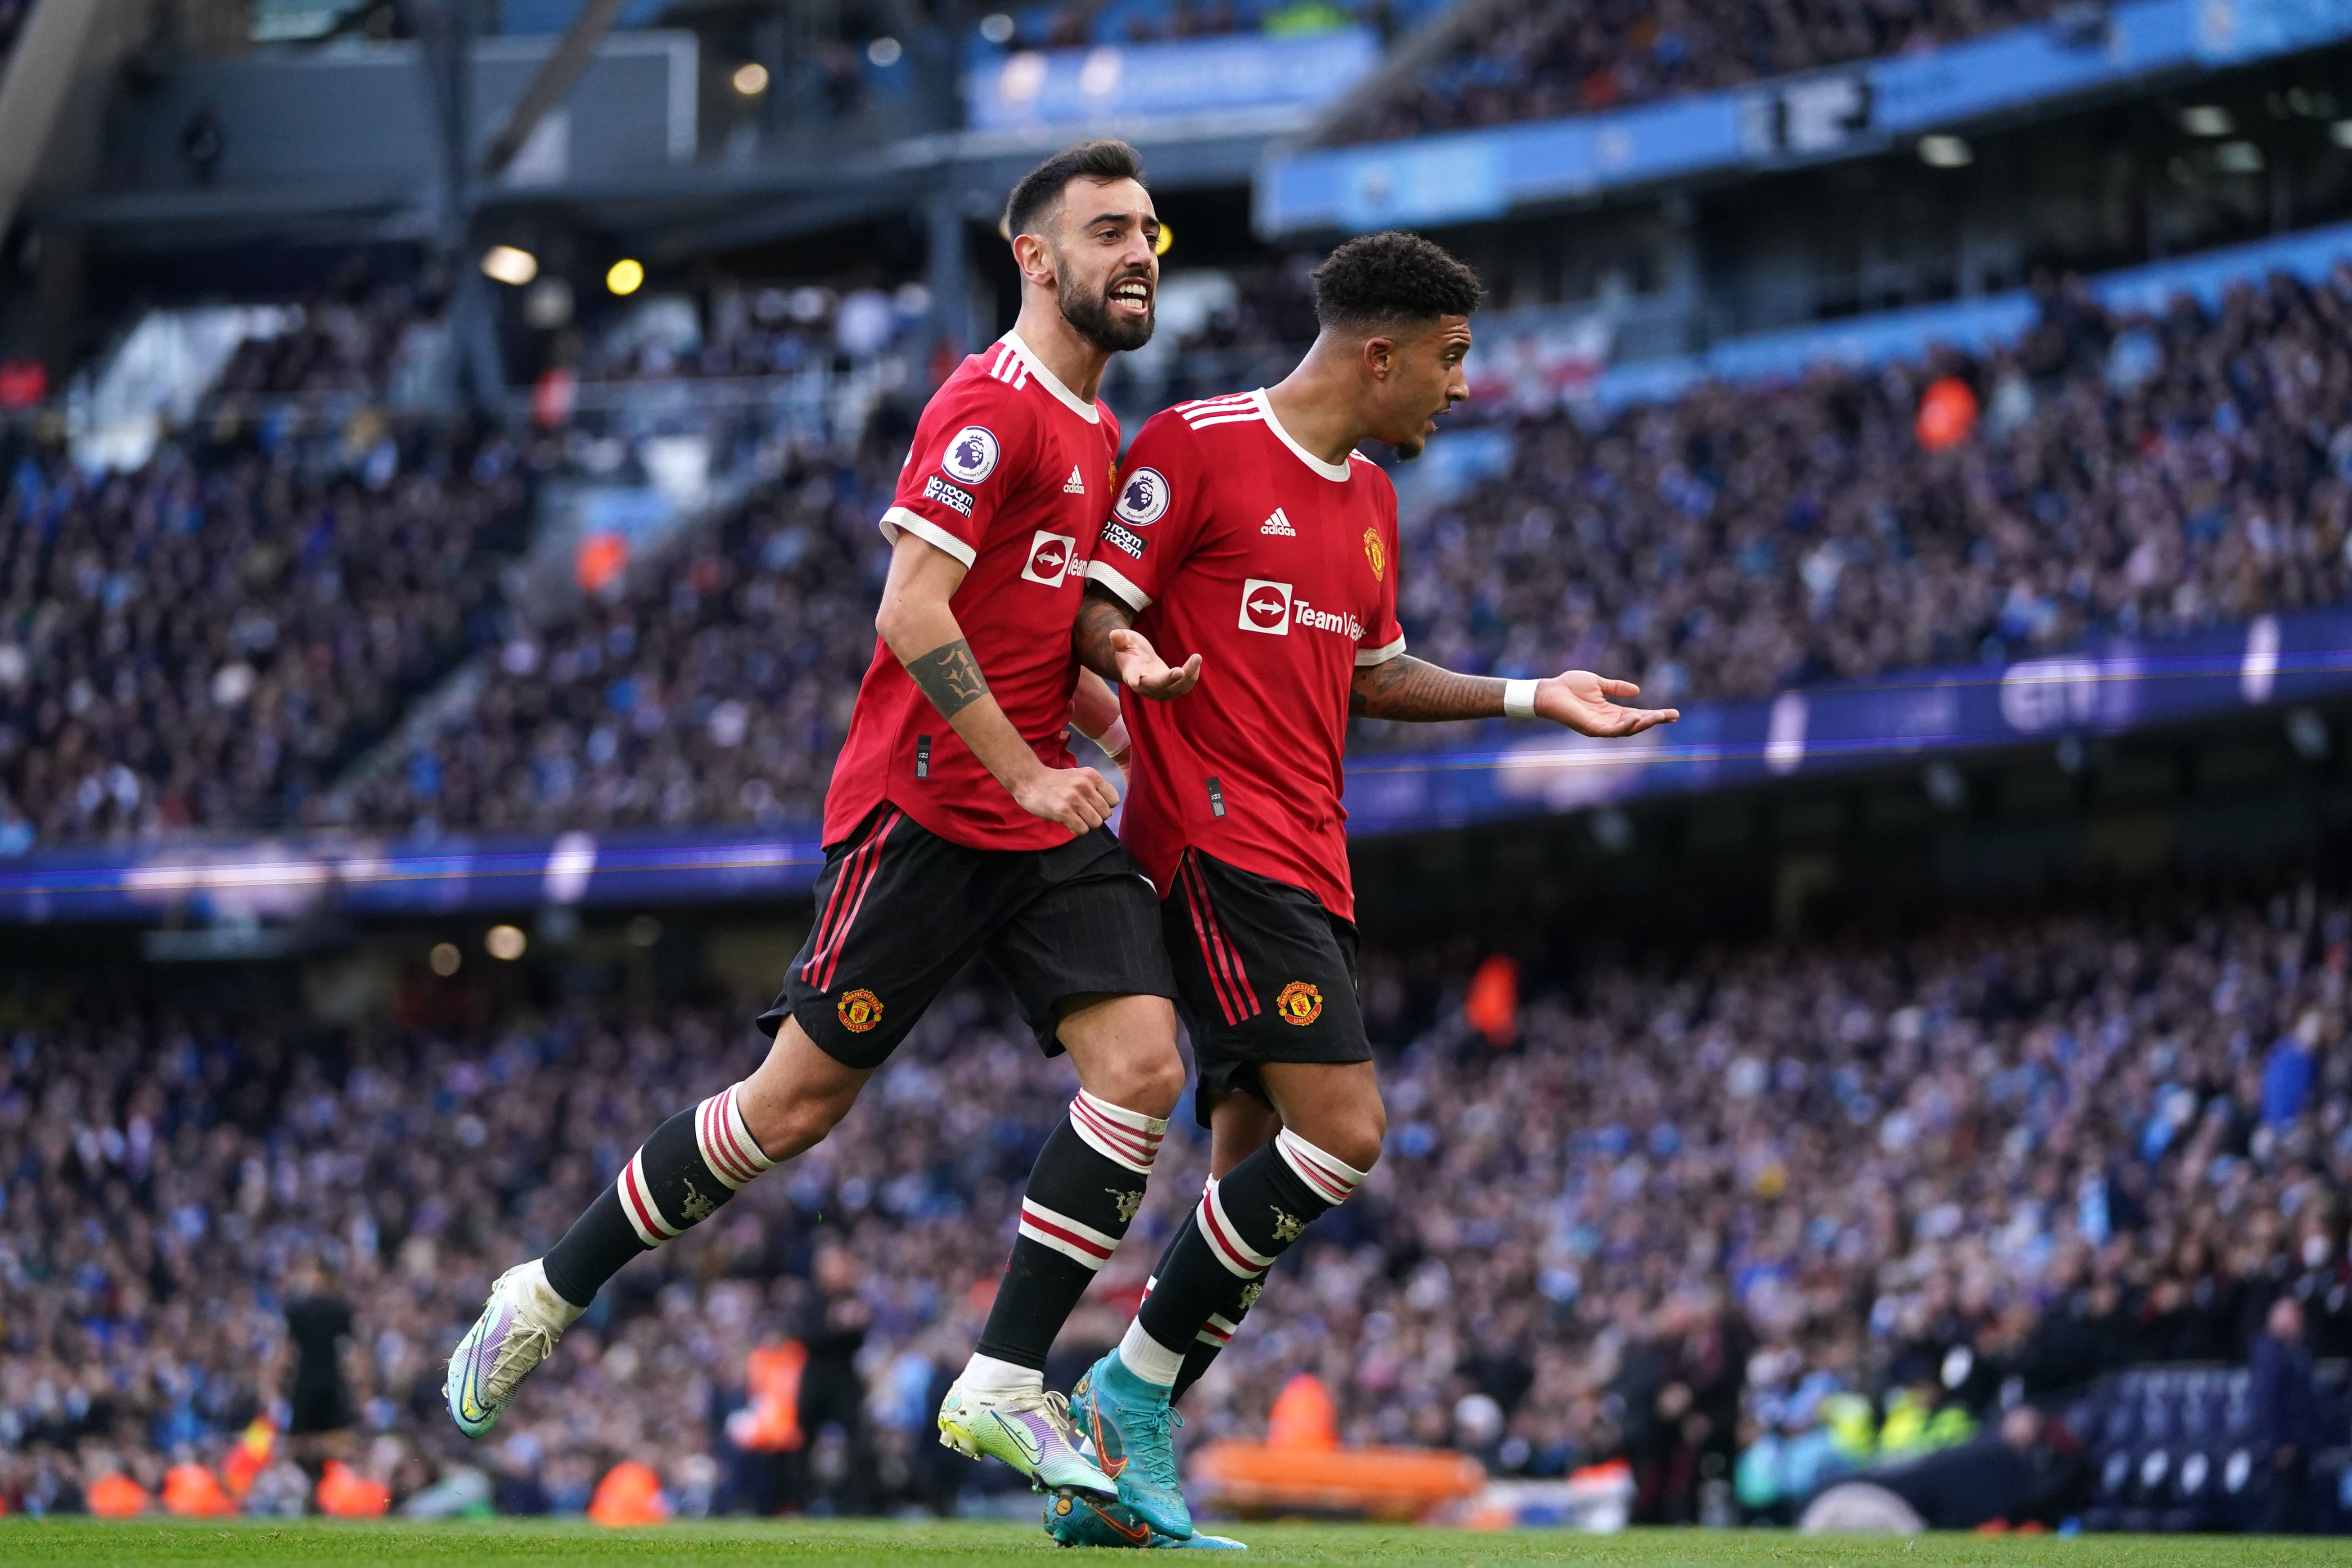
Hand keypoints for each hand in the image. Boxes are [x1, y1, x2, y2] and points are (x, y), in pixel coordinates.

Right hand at [1012, 763, 1118, 835]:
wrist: (1030, 781)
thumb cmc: (1057, 783)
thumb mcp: (1080, 777)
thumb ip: (1096, 788)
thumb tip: (1109, 808)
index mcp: (1092, 776)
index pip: (1114, 800)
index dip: (1104, 806)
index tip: (1092, 805)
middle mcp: (1085, 785)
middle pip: (1106, 814)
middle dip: (1095, 817)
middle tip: (1081, 813)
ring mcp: (1074, 798)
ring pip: (1096, 823)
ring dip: (1086, 824)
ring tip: (1075, 817)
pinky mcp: (1063, 811)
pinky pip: (1082, 830)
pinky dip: (1077, 830)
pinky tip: (1068, 822)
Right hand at [1109, 627, 1200, 700]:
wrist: (1138, 663)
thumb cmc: (1129, 649)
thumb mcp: (1124, 641)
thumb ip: (1120, 638)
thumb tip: (1113, 633)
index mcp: (1131, 673)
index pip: (1130, 677)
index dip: (1132, 679)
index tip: (1133, 681)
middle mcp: (1144, 686)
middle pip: (1157, 686)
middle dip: (1169, 680)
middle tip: (1181, 671)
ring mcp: (1158, 691)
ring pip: (1175, 689)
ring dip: (1188, 675)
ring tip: (1196, 657)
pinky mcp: (1170, 690)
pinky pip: (1183, 687)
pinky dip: (1192, 676)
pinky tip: (1196, 662)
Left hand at [1537, 671, 1678, 736]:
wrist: (1549, 691)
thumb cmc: (1569, 686)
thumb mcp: (1598, 683)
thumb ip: (1616, 687)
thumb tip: (1638, 690)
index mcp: (1610, 711)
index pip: (1637, 715)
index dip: (1654, 714)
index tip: (1672, 713)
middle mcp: (1608, 721)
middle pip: (1637, 724)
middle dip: (1655, 720)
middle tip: (1674, 716)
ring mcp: (1600, 727)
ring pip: (1627, 729)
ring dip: (1644, 723)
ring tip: (1660, 716)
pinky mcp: (1591, 728)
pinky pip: (1612, 731)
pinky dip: (1625, 726)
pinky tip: (1636, 719)